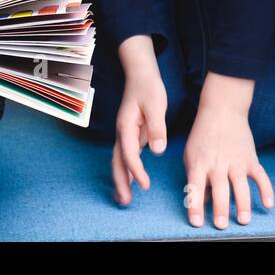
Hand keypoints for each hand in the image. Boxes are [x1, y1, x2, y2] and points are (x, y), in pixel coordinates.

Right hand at [111, 36, 168, 205]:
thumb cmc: (148, 87)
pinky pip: (126, 156)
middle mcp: (122, 132)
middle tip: (125, 201)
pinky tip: (131, 181)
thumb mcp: (156, 104)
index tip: (145, 185)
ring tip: (124, 198)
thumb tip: (157, 150)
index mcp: (126, 125)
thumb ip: (157, 128)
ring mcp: (125, 133)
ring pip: (119, 160)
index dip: (136, 171)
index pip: (129, 153)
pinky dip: (127, 170)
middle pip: (117, 161)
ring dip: (121, 179)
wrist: (140, 73)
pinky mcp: (131, 134)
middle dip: (120, 182)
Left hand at [183, 74, 271, 228]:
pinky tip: (268, 204)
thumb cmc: (202, 136)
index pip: (195, 187)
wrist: (222, 110)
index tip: (196, 222)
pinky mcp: (251, 159)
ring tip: (244, 221)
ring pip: (241, 185)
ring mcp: (236, 162)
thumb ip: (195, 179)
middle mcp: (218, 164)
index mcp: (199, 163)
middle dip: (221, 208)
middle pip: (219, 189)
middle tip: (221, 226)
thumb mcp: (191, 155)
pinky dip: (266, 190)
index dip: (195, 205)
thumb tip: (202, 201)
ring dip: (243, 204)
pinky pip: (261, 176)